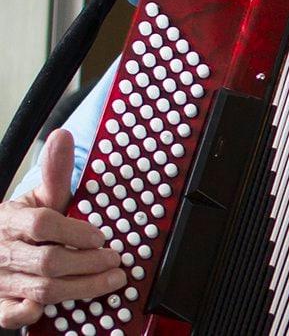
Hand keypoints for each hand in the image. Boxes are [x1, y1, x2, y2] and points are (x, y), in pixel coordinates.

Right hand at [0, 130, 125, 327]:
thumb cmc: (19, 227)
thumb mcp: (36, 199)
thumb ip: (54, 174)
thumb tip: (63, 135)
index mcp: (11, 221)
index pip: (42, 223)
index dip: (76, 231)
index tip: (100, 235)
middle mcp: (4, 251)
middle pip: (50, 260)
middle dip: (89, 262)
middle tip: (115, 259)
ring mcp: (1, 279)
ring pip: (43, 289)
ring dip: (83, 287)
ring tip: (112, 280)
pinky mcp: (0, 303)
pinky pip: (13, 315)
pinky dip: (34, 313)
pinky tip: (55, 306)